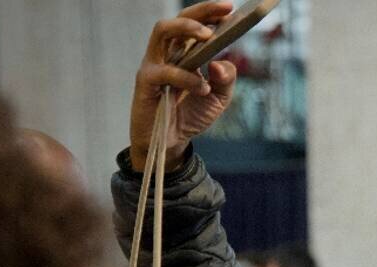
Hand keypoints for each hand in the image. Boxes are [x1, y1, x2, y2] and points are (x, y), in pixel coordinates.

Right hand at [130, 1, 237, 171]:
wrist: (170, 143)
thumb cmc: (190, 115)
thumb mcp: (218, 99)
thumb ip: (226, 81)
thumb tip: (221, 63)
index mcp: (184, 52)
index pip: (195, 24)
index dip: (210, 13)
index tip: (231, 8)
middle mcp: (167, 53)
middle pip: (179, 19)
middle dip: (202, 11)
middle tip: (226, 9)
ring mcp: (154, 64)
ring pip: (162, 31)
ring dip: (187, 29)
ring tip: (209, 36)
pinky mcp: (145, 82)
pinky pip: (165, 72)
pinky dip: (187, 77)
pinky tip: (202, 88)